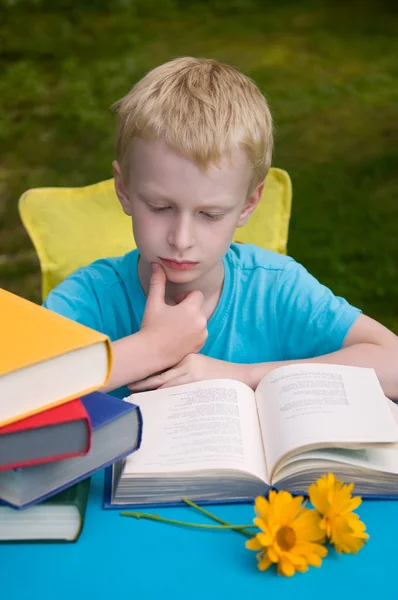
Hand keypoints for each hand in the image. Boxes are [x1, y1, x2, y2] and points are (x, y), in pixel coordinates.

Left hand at [128, 353, 248, 391]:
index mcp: (187, 358)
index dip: (147, 373)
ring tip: (135, 396)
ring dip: (150, 391)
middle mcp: (186, 364)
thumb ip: (183, 371)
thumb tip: (162, 383)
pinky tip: (154, 404)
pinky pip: (176, 394)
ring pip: (165, 385)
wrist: (241, 377)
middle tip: (128, 386)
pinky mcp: (197, 385)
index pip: (163, 366)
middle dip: (143, 382)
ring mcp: (191, 375)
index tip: (134, 377)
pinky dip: (164, 398)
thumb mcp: (200, 366)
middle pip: (160, 375)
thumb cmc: (220, 375)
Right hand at [140, 263, 207, 366]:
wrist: (151, 353)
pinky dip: (193, 333)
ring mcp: (202, 335)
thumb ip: (158, 282)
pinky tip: (178, 337)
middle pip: (198, 308)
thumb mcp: (154, 303)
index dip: (185, 297)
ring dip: (191, 321)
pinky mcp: (201, 345)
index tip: (174, 303)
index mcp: (191, 309)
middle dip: (188, 309)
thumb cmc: (151, 326)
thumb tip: (156, 265)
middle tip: (172, 316)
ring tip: (175, 328)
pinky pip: (200, 333)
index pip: (196, 294)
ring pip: (200, 321)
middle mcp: (201, 322)